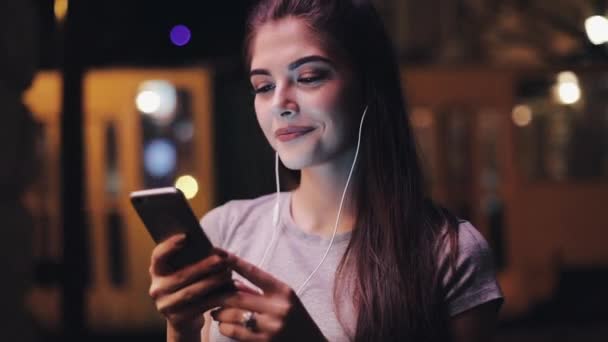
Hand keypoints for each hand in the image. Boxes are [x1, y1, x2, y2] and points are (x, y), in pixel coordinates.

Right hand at [148, 234, 233, 333]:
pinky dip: (216, 297)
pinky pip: (200, 306)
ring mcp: (165, 305)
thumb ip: (192, 260)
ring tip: (228, 273)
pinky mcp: (177, 319)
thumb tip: (213, 248)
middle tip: (221, 259)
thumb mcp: (185, 272)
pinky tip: (228, 290)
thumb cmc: (189, 287)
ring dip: (212, 282)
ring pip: (192, 292)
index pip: (157, 256)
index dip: (169, 246)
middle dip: (203, 266)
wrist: (185, 320)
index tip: (185, 236)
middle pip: (181, 275)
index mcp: (157, 272)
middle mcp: (157, 289)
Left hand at [210, 253, 326, 341]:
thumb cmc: (295, 318)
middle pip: (237, 297)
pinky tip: (223, 325)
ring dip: (219, 312)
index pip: (254, 272)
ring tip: (215, 311)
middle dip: (218, 295)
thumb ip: (259, 290)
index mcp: (283, 290)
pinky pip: (234, 332)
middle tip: (208, 293)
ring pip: (232, 315)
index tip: (218, 253)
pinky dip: (224, 327)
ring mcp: (271, 326)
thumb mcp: (283, 299)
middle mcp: (278, 307)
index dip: (234, 262)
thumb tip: (232, 282)